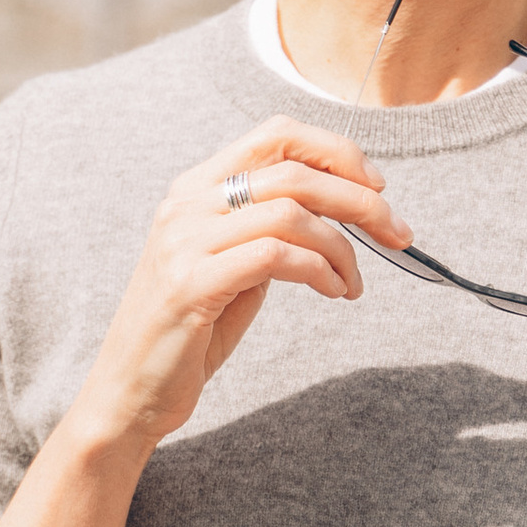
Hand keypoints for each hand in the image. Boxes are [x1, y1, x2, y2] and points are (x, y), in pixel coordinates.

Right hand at [66, 125, 407, 456]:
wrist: (128, 393)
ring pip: (291, 213)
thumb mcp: (231, 265)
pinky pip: (277, 257)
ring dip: (344, 247)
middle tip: (398, 231)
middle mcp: (186, 203)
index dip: (335, 150)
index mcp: (195, 188)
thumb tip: (335, 210)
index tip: (377, 184)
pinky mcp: (191, 284)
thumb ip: (267, 230)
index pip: (275, 133)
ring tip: (355, 282)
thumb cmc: (189, 333)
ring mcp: (185, 242)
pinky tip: (333, 292)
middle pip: (294, 171)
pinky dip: (320, 271)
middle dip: (360, 199)